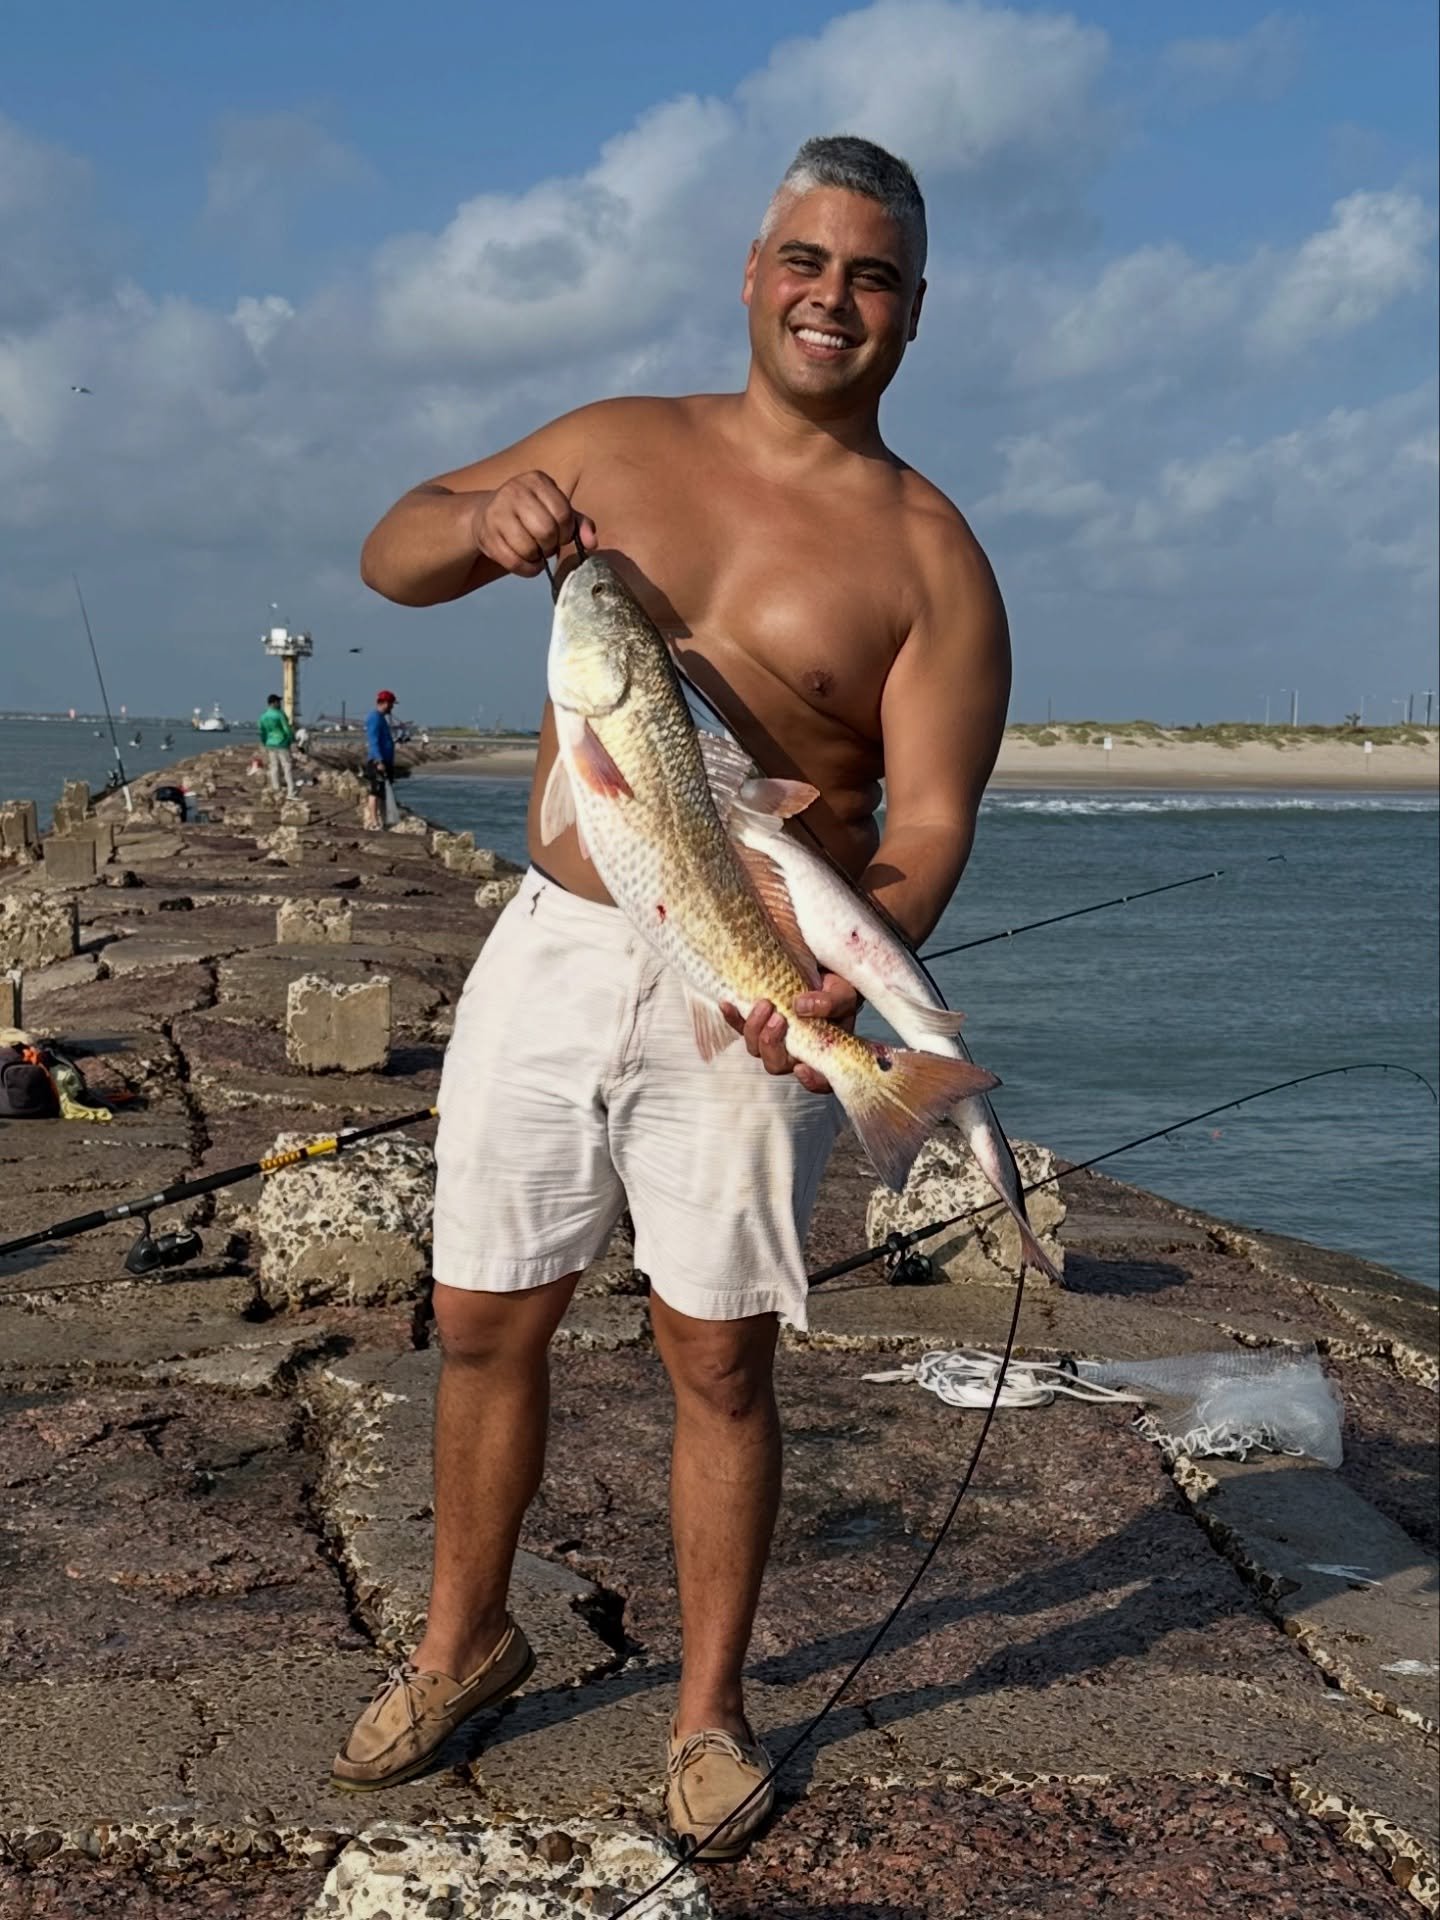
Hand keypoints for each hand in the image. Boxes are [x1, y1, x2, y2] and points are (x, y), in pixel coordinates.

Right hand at [473, 471, 596, 577]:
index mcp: (537, 480)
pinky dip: (526, 569)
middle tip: (547, 545)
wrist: (489, 514)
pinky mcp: (486, 535)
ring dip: (537, 558)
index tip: (561, 536)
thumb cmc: (530, 513)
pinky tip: (527, 561)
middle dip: (551, 545)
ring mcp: (497, 511)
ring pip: (528, 548)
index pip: (563, 514)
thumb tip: (592, 543)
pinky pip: (513, 562)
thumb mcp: (557, 510)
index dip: (566, 533)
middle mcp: (514, 490)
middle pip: (546, 530)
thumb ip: (579, 524)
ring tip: (535, 551)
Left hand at [721, 972, 859, 1095]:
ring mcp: (774, 1040)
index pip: (820, 1081)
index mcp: (822, 1054)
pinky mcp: (757, 1024)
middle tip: (779, 1017)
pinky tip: (727, 1004)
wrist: (818, 970)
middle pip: (776, 1065)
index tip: (801, 1067)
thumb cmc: (835, 990)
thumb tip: (800, 1007)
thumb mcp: (843, 993)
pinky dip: (733, 1017)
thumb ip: (830, 1003)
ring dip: (755, 1028)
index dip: (811, 1081)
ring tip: (765, 1003)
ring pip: (755, 1048)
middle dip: (772, 1044)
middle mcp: (795, 1053)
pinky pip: (739, 1027)